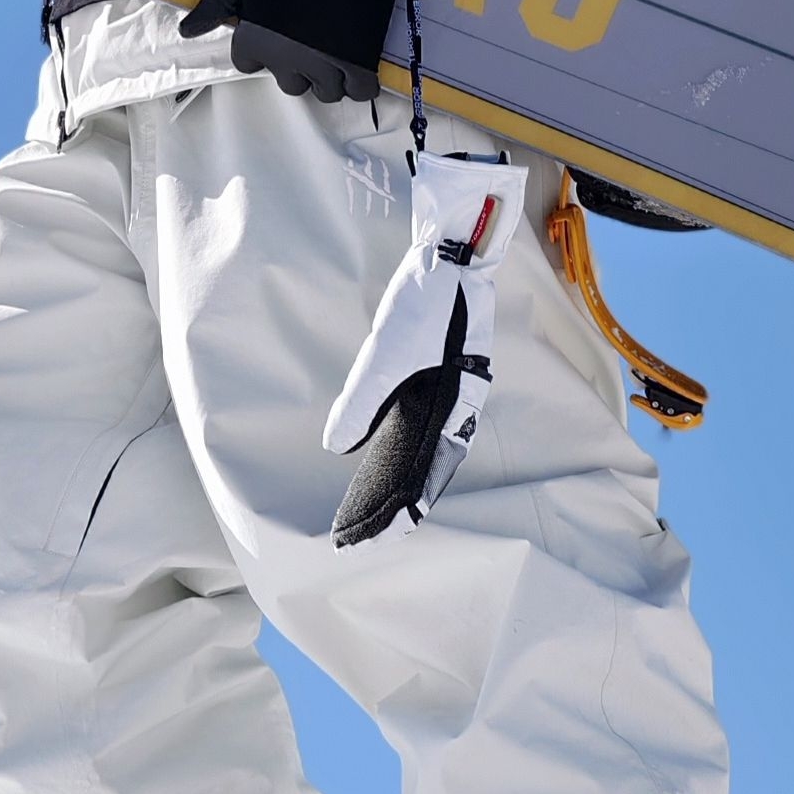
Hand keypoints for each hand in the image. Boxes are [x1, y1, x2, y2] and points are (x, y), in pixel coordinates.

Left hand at [178, 0, 402, 102]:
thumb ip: (217, 3)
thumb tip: (189, 30)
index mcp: (255, 39)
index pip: (249, 64)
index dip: (262, 47)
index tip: (276, 32)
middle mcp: (288, 58)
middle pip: (290, 82)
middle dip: (296, 64)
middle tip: (307, 37)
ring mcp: (327, 62)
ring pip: (325, 91)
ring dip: (327, 75)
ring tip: (331, 48)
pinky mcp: (361, 58)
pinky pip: (360, 90)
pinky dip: (358, 80)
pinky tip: (355, 61)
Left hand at [323, 152, 527, 546]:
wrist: (455, 251)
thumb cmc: (427, 300)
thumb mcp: (388, 349)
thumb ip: (362, 398)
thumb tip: (336, 445)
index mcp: (453, 410)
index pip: (423, 481)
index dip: (393, 514)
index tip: (363, 542)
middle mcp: (457, 409)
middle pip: (424, 473)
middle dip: (391, 508)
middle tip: (356, 538)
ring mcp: (451, 392)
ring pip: (423, 453)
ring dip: (395, 483)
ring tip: (365, 511)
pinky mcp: (439, 375)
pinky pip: (420, 427)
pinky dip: (400, 451)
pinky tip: (378, 457)